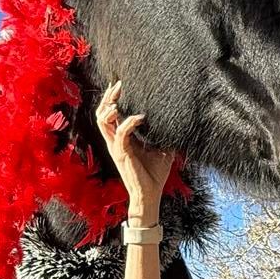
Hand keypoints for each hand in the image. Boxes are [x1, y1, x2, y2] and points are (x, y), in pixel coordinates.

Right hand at [97, 81, 177, 213]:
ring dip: (109, 108)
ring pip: (103, 121)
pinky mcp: (121, 153)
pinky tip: (140, 117)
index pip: (110, 114)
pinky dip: (129, 123)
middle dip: (107, 98)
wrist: (150, 194)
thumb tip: (178, 121)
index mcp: (121, 138)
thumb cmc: (154, 174)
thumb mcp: (162, 149)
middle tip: (117, 84)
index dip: (111, 99)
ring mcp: (116, 147)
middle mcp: (115, 141)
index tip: (118, 84)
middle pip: (101, 114)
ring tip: (118, 99)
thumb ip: (163, 135)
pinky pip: (121, 133)